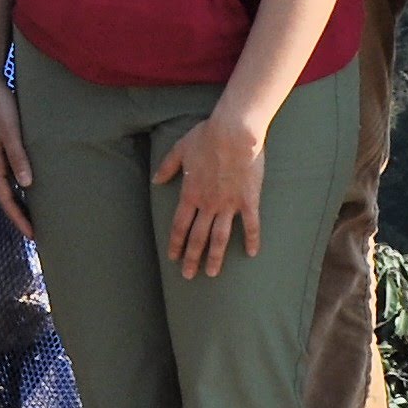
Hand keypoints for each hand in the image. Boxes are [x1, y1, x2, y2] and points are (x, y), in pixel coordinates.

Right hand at [0, 63, 34, 237]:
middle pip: (5, 196)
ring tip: (35, 214)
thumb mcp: (10, 129)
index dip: (19, 218)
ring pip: (7, 185)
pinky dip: (19, 184)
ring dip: (19, 201)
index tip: (32, 235)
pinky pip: (9, 172)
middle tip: (37, 232)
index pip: (6, 198)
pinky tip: (29, 185)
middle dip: (19, 215)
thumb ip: (18, 155)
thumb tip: (26, 185)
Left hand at [152, 108, 268, 279]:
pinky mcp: (248, 200)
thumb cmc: (206, 137)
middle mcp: (207, 204)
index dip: (176, 243)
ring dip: (215, 257)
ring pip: (220, 237)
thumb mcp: (180, 149)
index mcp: (190, 193)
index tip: (173, 257)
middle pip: (197, 237)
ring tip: (212, 273)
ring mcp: (228, 204)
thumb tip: (155, 180)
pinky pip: (251, 225)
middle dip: (192, 258)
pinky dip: (251, 240)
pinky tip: (252, 254)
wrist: (234, 132)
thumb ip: (167, 167)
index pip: (179, 225)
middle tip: (189, 275)